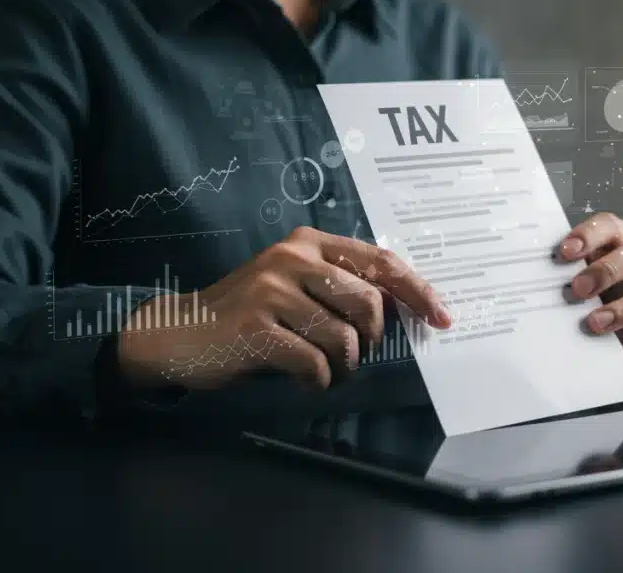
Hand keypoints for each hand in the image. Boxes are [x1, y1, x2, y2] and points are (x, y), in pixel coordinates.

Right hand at [115, 227, 450, 391]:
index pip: (381, 261)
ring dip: (342, 366)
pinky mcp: (256, 327)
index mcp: (310, 242)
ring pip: (343, 338)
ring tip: (322, 369)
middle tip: (351, 355)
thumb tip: (404, 312)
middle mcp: (292, 258)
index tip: (442, 317)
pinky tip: (302, 379)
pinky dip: (317, 380)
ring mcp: (272, 290)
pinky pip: (314, 363)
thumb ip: (340, 287)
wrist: (180, 332)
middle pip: (369, 304)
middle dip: (370, 340)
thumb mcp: (295, 285)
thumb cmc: (250, 314)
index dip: (417, 291)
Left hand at [557, 212, 622, 367]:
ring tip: (594, 323)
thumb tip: (525, 280)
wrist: (613, 329)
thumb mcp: (574, 278)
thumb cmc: (587, 294)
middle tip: (577, 289)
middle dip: (605, 272)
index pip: (609, 227)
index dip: (589, 235)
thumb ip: (558, 274)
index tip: (565, 252)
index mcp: (619, 242)